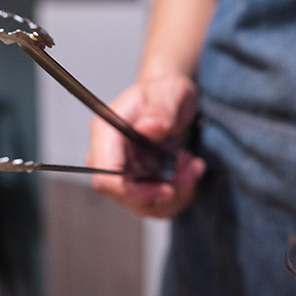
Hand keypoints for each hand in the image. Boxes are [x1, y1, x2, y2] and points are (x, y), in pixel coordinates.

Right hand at [87, 74, 205, 217]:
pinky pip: (159, 203)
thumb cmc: (165, 91)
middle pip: (124, 196)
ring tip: (191, 164)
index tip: (166, 188)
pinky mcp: (141, 181)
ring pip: (145, 204)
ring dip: (177, 192)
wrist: (172, 99)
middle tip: (189, 171)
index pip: (104, 176)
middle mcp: (111, 156)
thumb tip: (149, 127)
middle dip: (162, 193)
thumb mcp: (169, 91)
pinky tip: (191, 169)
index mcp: (107, 133)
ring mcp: (126, 171)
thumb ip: (160, 109)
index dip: (131, 191)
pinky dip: (181, 193)